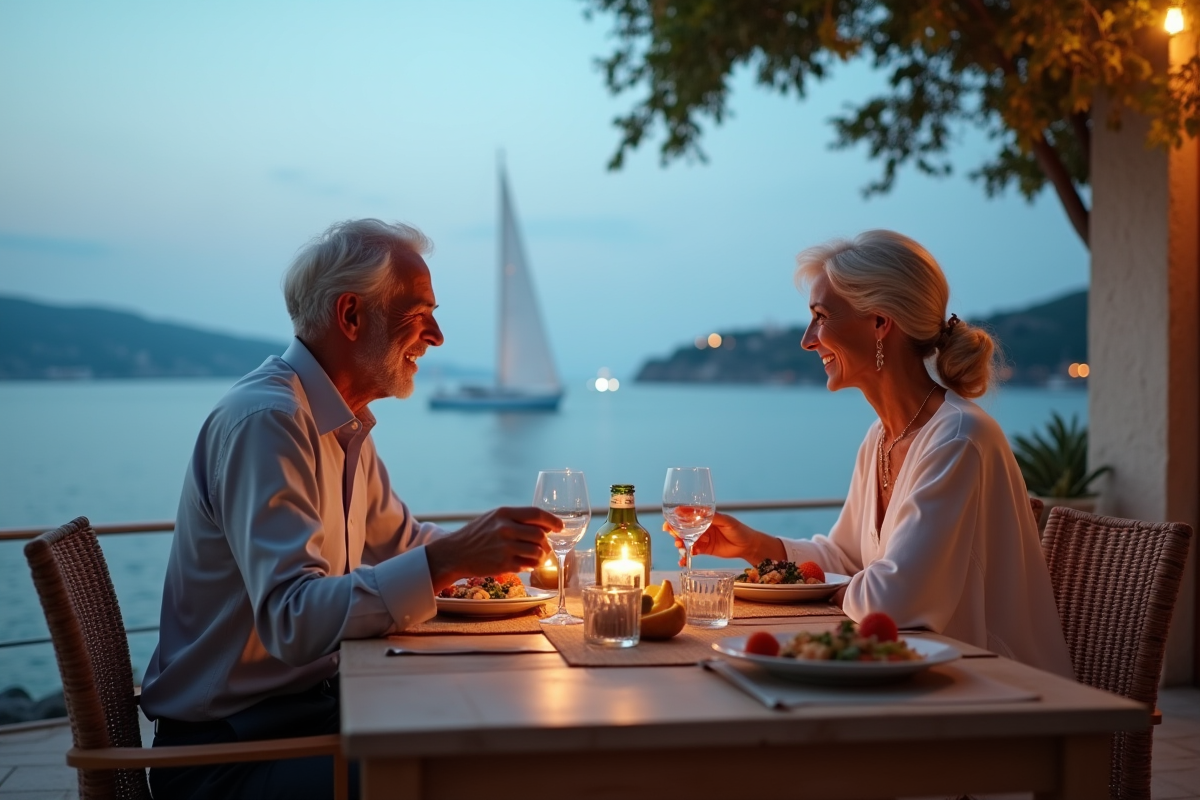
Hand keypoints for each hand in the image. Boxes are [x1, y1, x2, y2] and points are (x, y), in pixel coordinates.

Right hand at [425, 506, 558, 589]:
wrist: (455, 553)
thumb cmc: (477, 534)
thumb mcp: (494, 518)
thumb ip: (516, 519)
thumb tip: (544, 524)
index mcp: (504, 513)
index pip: (536, 514)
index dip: (552, 520)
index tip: (560, 527)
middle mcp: (505, 528)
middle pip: (540, 535)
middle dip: (547, 542)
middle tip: (546, 546)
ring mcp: (505, 547)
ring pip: (538, 552)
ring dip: (542, 556)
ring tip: (537, 557)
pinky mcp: (503, 564)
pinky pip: (528, 565)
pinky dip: (531, 565)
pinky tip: (525, 563)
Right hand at [664, 512, 785, 566]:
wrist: (748, 546)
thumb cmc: (739, 529)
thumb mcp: (725, 521)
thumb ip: (711, 517)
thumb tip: (696, 512)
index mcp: (705, 517)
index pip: (687, 516)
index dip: (676, 519)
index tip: (669, 522)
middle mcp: (701, 527)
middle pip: (683, 528)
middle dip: (675, 531)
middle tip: (672, 534)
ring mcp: (702, 539)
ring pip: (686, 540)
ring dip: (679, 543)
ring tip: (679, 546)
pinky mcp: (704, 550)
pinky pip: (692, 552)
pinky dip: (685, 557)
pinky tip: (682, 562)